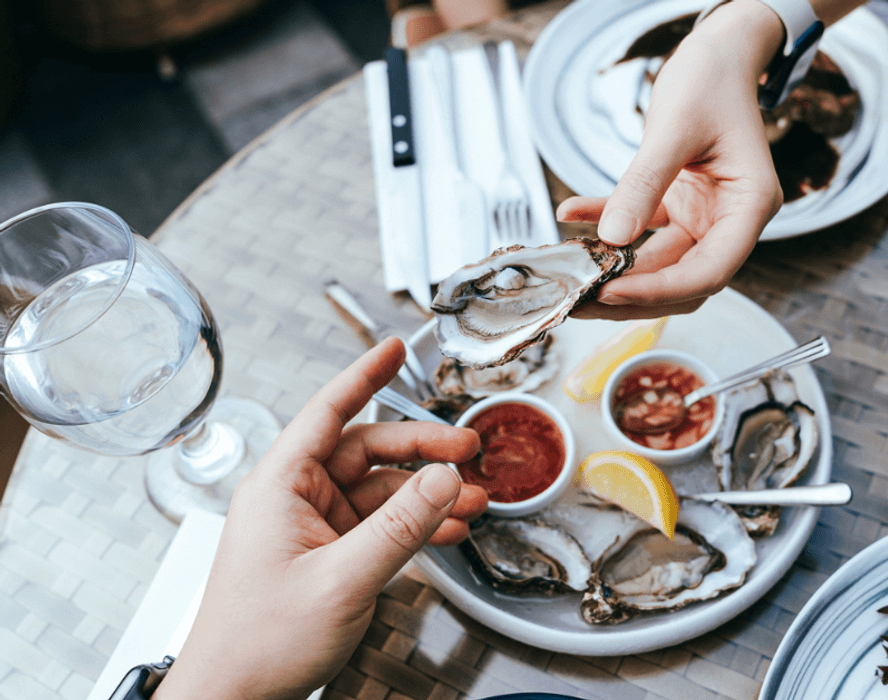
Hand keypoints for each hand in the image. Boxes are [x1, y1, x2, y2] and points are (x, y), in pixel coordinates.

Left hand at [155, 338, 487, 699]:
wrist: (234, 698)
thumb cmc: (256, 644)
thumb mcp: (340, 580)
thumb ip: (399, 528)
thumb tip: (442, 478)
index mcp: (281, 486)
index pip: (328, 411)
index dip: (364, 375)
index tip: (394, 348)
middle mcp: (297, 499)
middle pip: (370, 451)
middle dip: (423, 449)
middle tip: (468, 448)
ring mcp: (315, 528)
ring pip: (383, 491)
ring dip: (428, 494)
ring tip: (471, 499)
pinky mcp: (330, 556)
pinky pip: (382, 526)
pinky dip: (417, 525)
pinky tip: (448, 530)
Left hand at [559, 0, 785, 319]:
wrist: (717, 54)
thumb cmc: (713, 79)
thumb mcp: (675, 128)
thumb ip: (644, 183)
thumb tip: (613, 235)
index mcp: (749, 206)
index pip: (711, 271)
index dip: (661, 290)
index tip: (613, 293)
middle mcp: (729, 220)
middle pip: (684, 280)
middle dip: (633, 295)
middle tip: (580, 301)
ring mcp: (703, 216)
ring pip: (659, 265)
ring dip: (615, 272)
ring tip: (570, 275)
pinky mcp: (678, 204)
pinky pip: (639, 227)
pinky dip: (604, 224)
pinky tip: (571, 215)